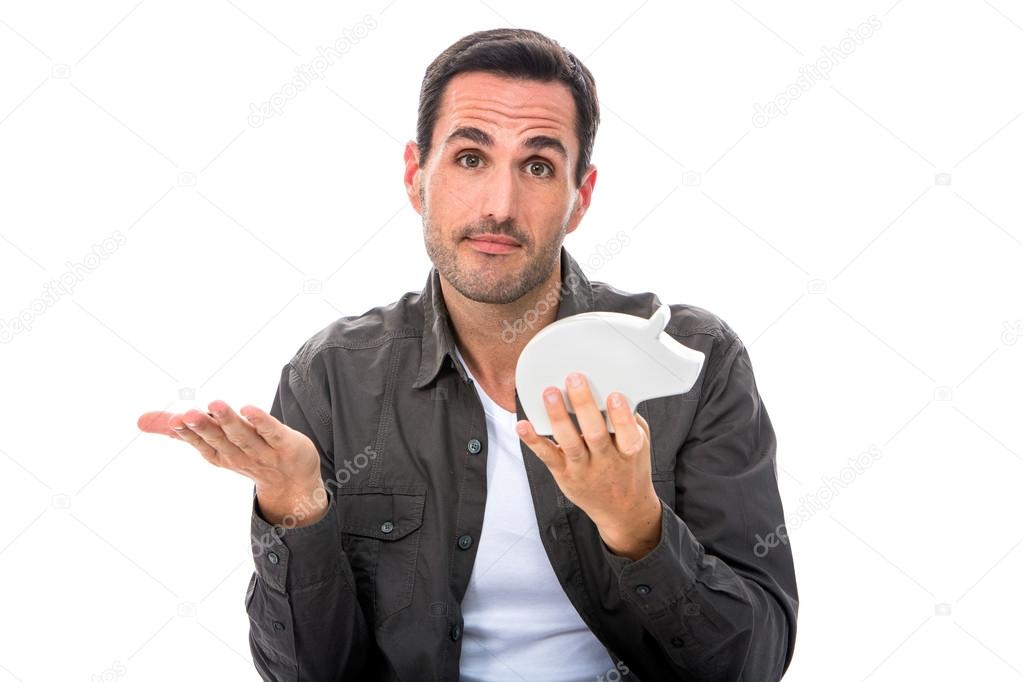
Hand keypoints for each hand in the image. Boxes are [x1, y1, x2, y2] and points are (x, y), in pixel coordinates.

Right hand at [137, 400, 325, 525]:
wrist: (292, 482)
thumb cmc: (245, 455)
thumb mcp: (211, 443)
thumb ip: (179, 431)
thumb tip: (140, 420)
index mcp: (218, 454)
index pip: (200, 442)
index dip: (187, 432)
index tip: (174, 420)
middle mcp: (237, 454)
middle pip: (218, 439)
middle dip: (203, 427)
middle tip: (188, 414)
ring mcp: (262, 451)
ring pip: (243, 436)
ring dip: (229, 421)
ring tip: (216, 404)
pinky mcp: (285, 444)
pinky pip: (272, 432)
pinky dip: (261, 422)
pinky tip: (250, 409)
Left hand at [515, 372, 662, 560]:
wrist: (622, 509)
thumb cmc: (629, 468)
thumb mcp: (641, 445)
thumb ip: (630, 421)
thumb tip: (616, 386)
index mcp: (629, 451)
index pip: (627, 434)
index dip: (621, 416)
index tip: (614, 394)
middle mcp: (606, 462)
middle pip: (595, 434)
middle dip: (584, 405)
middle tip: (574, 379)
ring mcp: (583, 469)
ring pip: (570, 443)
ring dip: (558, 417)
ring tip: (550, 393)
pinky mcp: (563, 474)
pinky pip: (547, 456)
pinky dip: (533, 441)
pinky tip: (523, 426)